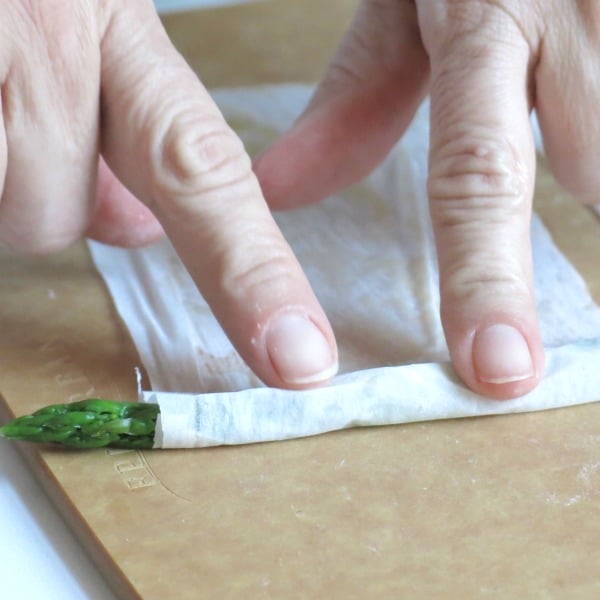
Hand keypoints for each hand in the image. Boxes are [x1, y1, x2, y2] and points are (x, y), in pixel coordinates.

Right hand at [0, 0, 337, 388]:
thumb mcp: (67, 21)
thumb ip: (124, 131)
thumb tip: (139, 233)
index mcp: (110, 24)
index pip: (201, 177)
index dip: (254, 280)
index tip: (301, 362)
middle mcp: (45, 30)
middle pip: (51, 218)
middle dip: (29, 192)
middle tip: (2, 113)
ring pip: (4, 214)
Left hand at [255, 0, 598, 398]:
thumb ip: (360, 99)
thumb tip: (284, 193)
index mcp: (484, 22)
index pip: (477, 180)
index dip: (487, 285)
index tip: (498, 374)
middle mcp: (572, 19)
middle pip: (596, 175)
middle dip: (594, 199)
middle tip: (550, 268)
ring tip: (578, 139)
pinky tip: (592, 129)